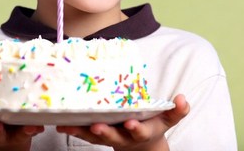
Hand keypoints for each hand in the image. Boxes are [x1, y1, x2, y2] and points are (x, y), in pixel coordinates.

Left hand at [57, 94, 188, 150]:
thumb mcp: (166, 119)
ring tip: (66, 125)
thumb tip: (183, 99)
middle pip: (113, 136)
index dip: (136, 128)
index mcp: (142, 131)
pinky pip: (83, 133)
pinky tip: (60, 123)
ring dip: (81, 131)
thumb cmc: (152, 124)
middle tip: (95, 125)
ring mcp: (109, 136)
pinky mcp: (97, 134)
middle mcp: (124, 136)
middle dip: (105, 131)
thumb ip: (176, 111)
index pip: (140, 131)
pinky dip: (73, 129)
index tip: (131, 123)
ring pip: (94, 136)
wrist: (141, 145)